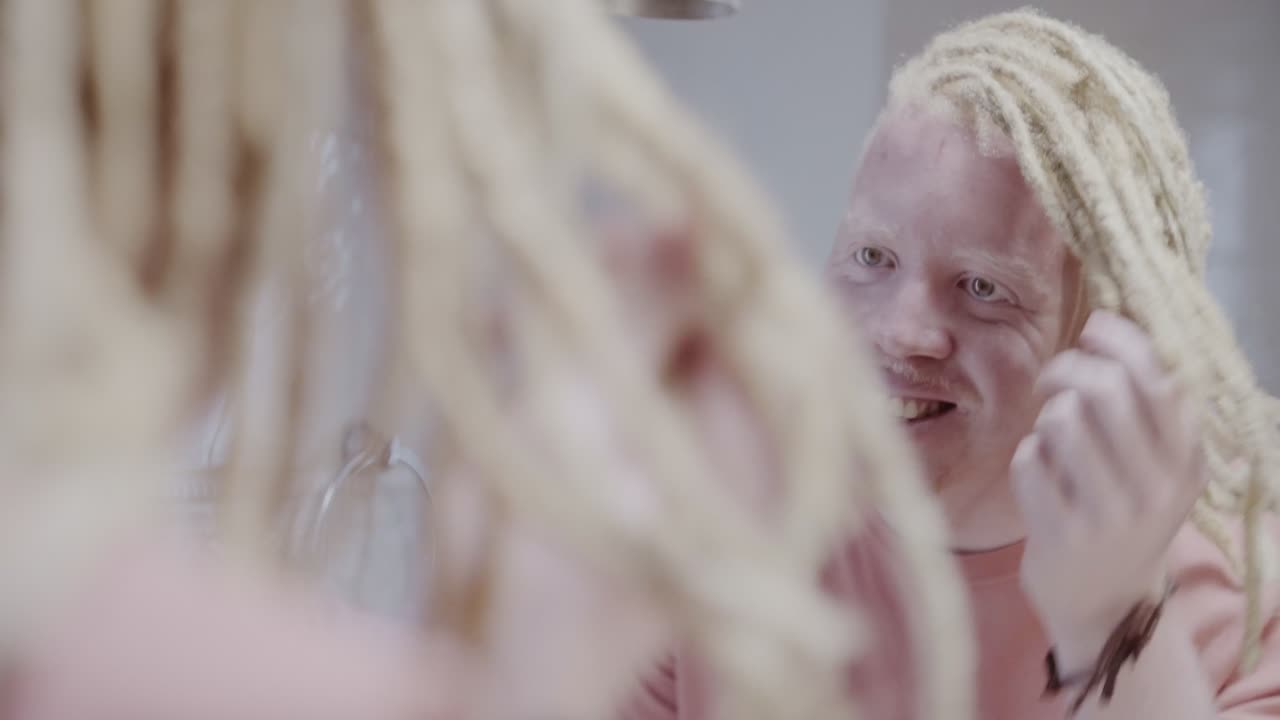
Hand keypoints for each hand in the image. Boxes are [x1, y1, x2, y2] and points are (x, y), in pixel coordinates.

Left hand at [1011, 311, 1205, 669]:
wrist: (1104, 601)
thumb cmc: (1122, 511)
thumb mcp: (1157, 466)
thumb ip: (1146, 406)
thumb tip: (1111, 325)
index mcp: (1186, 462)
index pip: (1158, 380)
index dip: (1118, 340)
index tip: (1090, 330)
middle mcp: (1156, 488)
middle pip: (1103, 389)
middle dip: (1065, 369)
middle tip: (1050, 381)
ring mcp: (1108, 514)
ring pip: (1060, 420)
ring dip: (1044, 419)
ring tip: (1050, 440)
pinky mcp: (1062, 534)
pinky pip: (1027, 459)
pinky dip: (1025, 458)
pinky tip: (1039, 480)